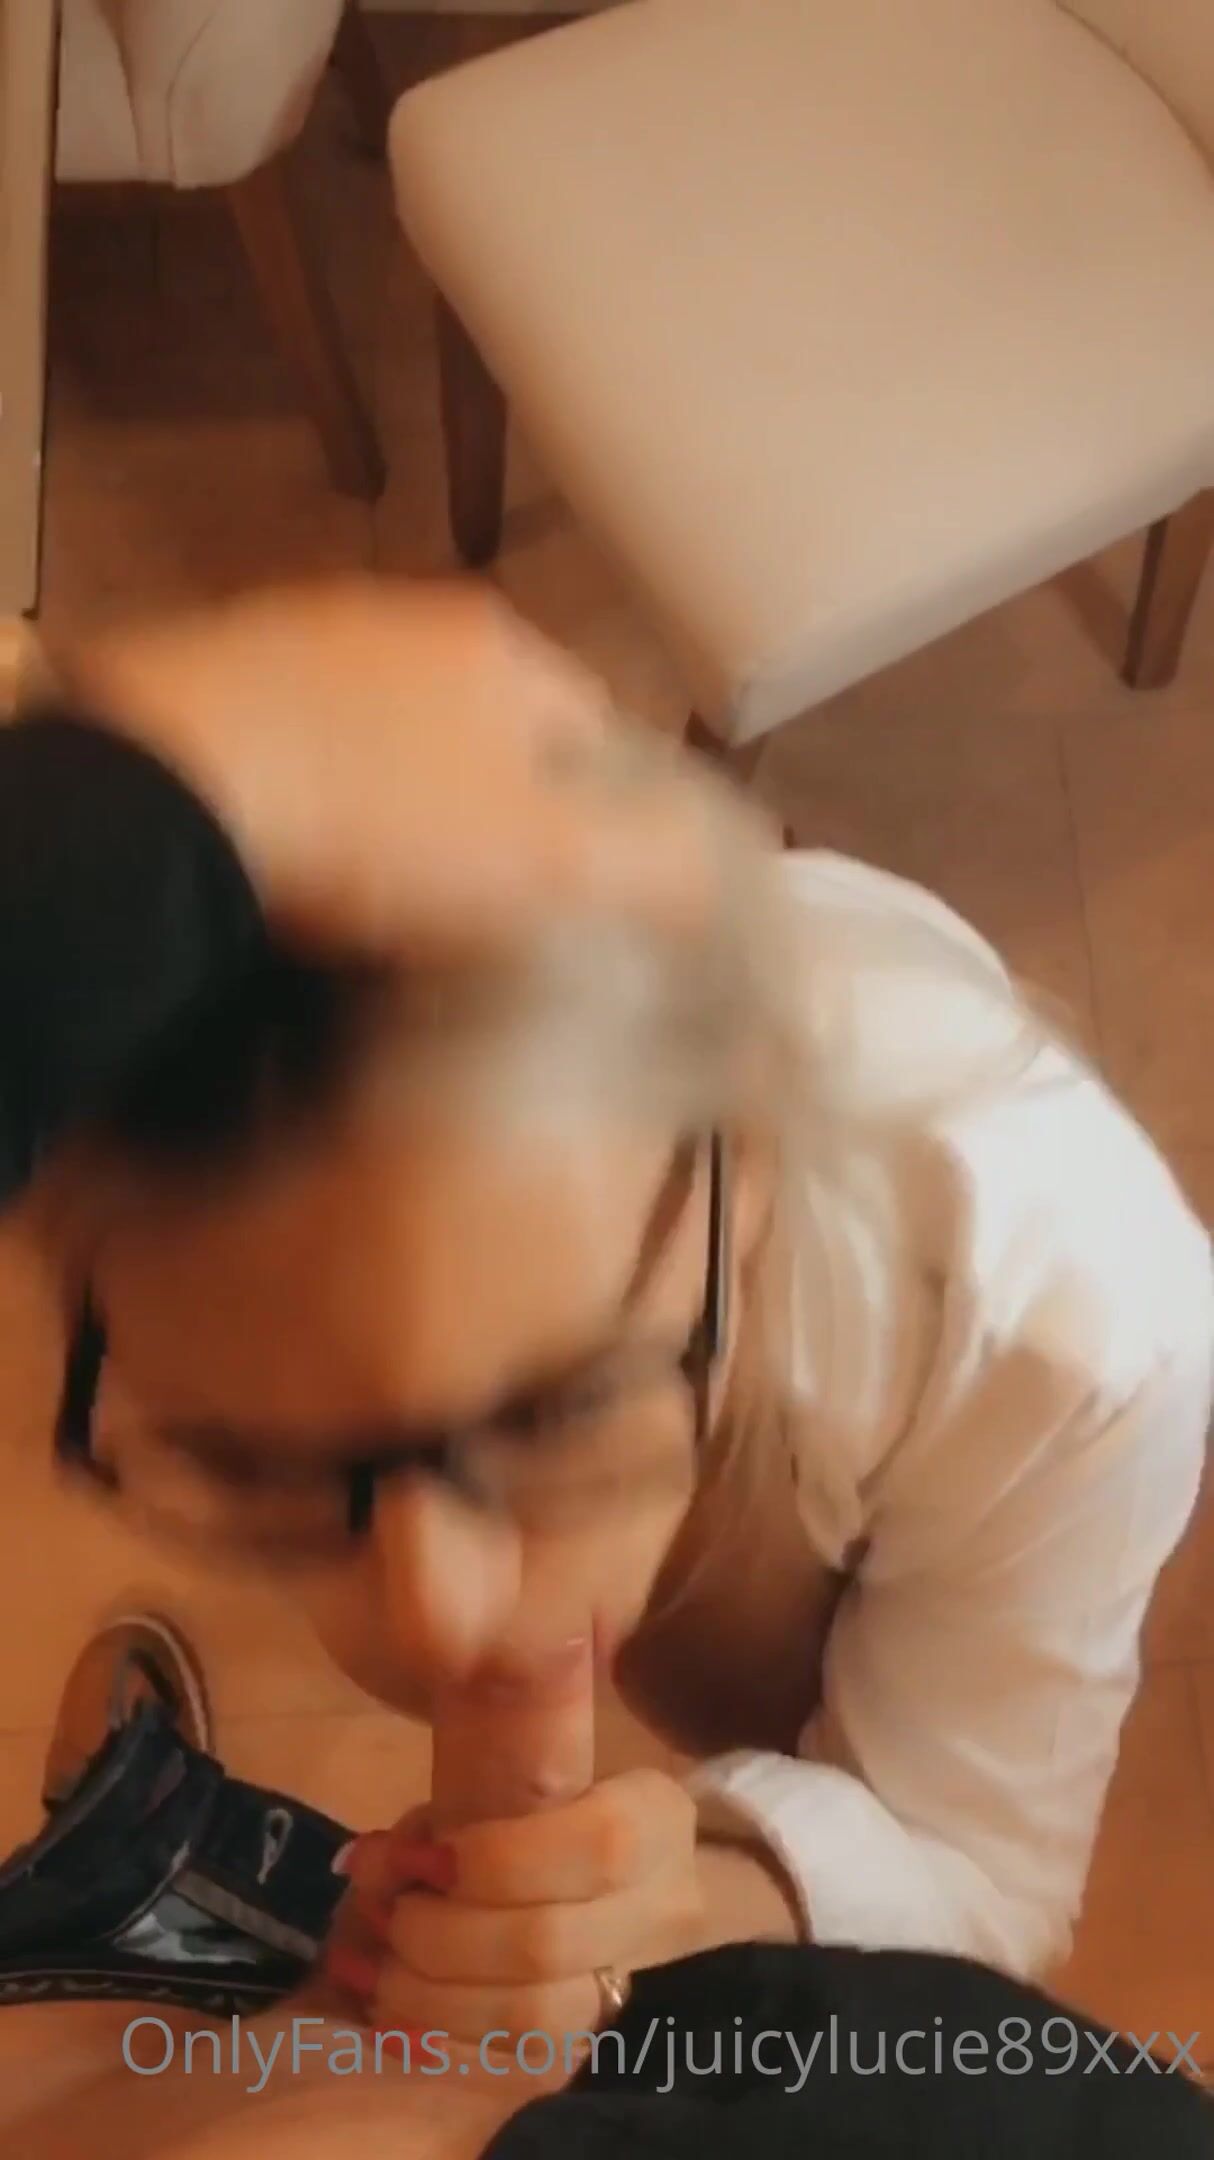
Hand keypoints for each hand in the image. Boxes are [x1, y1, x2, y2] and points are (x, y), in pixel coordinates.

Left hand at [50, 578, 714, 963]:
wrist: (169, 787)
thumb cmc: (381, 825)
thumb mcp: (547, 863)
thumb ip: (654, 864)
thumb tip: (728, 875)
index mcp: (503, 648)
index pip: (598, 732)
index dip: (608, 822)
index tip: (586, 900)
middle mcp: (409, 617)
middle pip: (492, 729)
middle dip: (499, 808)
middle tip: (482, 908)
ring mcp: (305, 634)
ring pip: (393, 732)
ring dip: (403, 800)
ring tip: (383, 891)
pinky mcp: (216, 672)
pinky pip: (303, 742)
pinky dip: (317, 794)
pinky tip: (296, 857)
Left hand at [329, 1770, 704, 2047]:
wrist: (606, 1876)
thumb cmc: (542, 1803)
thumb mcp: (516, 1769)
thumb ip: (463, 1792)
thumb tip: (371, 1859)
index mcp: (654, 1816)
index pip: (598, 1846)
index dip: (499, 1859)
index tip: (420, 1857)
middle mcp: (662, 1909)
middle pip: (548, 1943)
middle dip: (443, 1932)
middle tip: (386, 1911)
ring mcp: (632, 1985)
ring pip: (532, 2018)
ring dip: (431, 1993)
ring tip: (376, 1963)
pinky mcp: (588, 2046)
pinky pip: (511, 2064)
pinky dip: (437, 2037)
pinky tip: (389, 2012)